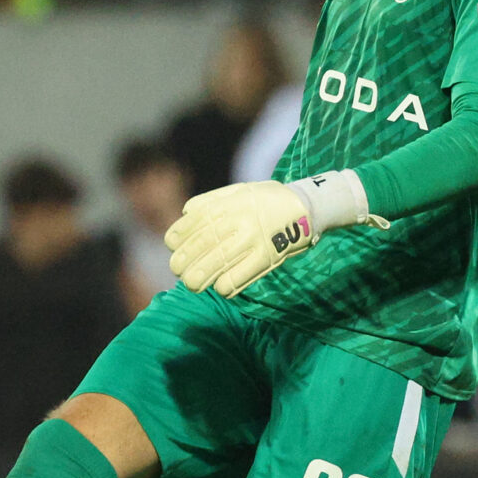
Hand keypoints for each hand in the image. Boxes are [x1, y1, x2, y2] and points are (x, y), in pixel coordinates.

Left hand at [168, 175, 366, 296]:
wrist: (306, 205)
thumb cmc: (268, 199)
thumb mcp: (239, 190)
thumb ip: (211, 200)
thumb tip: (185, 213)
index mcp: (230, 203)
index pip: (195, 222)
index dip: (179, 236)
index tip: (171, 247)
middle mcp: (239, 220)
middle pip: (203, 244)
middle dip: (185, 260)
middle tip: (177, 270)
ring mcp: (253, 239)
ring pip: (218, 262)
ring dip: (201, 276)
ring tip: (191, 285)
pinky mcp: (267, 256)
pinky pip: (240, 275)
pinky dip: (226, 284)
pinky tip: (219, 287)